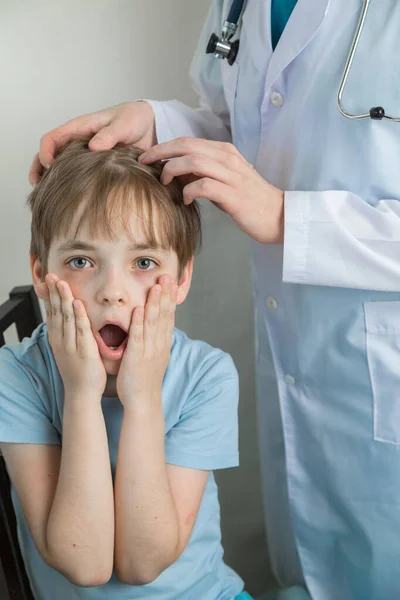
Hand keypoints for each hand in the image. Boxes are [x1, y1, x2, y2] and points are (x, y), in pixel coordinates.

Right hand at [29, 101, 156, 184]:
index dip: (46, 152)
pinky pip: (76, 173)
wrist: (149, 125)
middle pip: (49, 154)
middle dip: (40, 170)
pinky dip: (69, 183)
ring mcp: (84, 154)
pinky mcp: (94, 165)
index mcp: (79, 128)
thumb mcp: (123, 124)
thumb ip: (110, 134)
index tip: (50, 167)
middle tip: (40, 187)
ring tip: (47, 194)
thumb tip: (93, 147)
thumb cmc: (133, 119)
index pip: (52, 138)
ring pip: (60, 165)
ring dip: (51, 178)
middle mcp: (77, 141)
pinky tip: (69, 196)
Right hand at [36, 274, 106, 399]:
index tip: (48, 281)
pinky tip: (77, 303)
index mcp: (58, 339)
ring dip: (63, 299)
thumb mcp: (68, 350)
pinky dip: (79, 315)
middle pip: (56, 312)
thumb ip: (68, 335)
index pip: (52, 313)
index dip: (50, 296)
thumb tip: (68, 321)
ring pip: (66, 318)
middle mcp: (61, 340)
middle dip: (54, 292)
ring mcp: (71, 345)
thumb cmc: (78, 372)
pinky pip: (80, 329)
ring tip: (61, 283)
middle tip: (51, 276)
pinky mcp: (83, 350)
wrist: (82, 394)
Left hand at [116, 275, 177, 407]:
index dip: (169, 298)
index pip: (168, 316)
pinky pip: (138, 337)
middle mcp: (159, 344)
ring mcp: (149, 350)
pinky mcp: (136, 357)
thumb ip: (155, 339)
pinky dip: (138, 323)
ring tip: (156, 286)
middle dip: (165, 295)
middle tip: (167, 276)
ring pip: (153, 323)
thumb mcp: (154, 356)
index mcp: (162, 343)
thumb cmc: (145, 379)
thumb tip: (156, 325)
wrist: (143, 401)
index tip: (170, 282)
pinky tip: (138, 309)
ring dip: (155, 303)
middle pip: (164, 315)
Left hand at [139, 137, 284, 243]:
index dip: (164, 146)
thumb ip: (204, 174)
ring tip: (165, 182)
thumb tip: (178, 173)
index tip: (147, 156)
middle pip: (187, 145)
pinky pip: (204, 186)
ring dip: (173, 169)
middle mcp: (228, 159)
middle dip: (161, 152)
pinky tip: (185, 200)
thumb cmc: (250, 201)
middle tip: (144, 162)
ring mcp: (231, 175)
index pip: (188, 141)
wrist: (279, 216)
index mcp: (225, 152)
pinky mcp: (233, 194)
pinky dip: (189, 191)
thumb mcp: (225, 181)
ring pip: (194, 161)